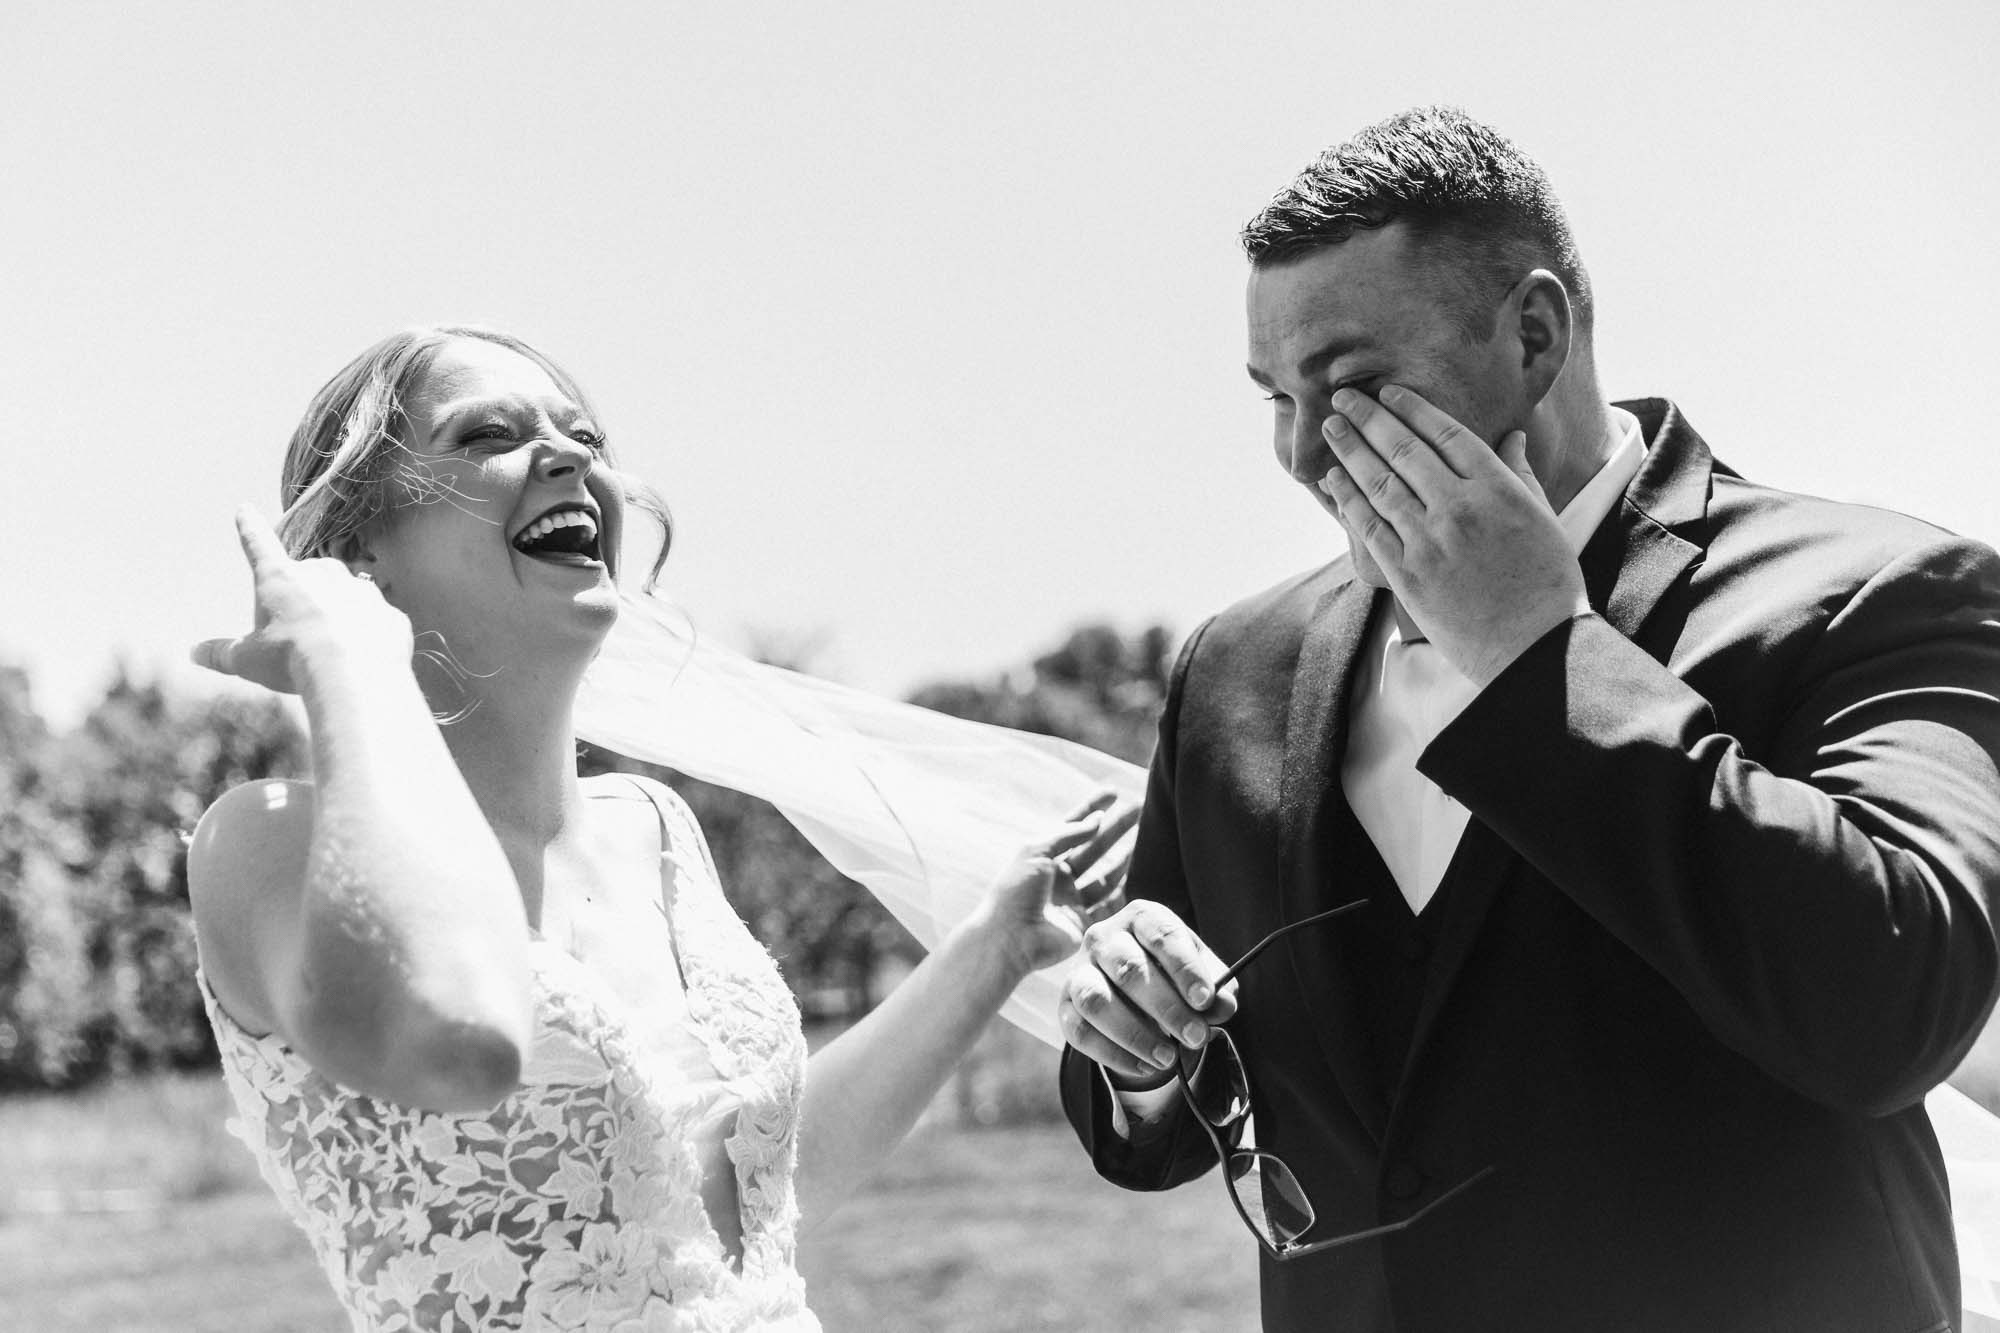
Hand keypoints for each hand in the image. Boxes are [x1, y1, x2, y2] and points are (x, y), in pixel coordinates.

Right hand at [191, 506, 411, 694]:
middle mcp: (323, 574)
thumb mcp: (248, 659)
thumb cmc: (292, 660)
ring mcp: (360, 590)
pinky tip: (361, 660)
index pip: (258, 545)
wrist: (355, 671)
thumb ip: (222, 653)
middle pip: (308, 577)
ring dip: (339, 616)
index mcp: (280, 577)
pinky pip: (375, 623)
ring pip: (346, 597)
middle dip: (304, 599)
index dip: (249, 529)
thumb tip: (194, 653)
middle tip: (299, 637)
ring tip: (331, 650)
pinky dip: (368, 637)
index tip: (245, 509)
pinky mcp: (388, 613)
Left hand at [968, 790, 1139, 980]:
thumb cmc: (1016, 891)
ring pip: (1105, 875)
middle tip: (1140, 810)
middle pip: (1094, 848)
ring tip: (1147, 840)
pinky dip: (1123, 890)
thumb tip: (1097, 819)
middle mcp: (1058, 878)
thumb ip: (1069, 834)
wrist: (1010, 938)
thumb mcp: (1037, 851)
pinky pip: (1108, 904)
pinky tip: (1140, 874)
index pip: (1072, 827)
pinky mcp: (1083, 924)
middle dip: (1116, 829)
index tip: (1114, 792)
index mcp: (1042, 857)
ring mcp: (1072, 901)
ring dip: (1124, 857)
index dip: (1092, 808)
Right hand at [1057, 899, 1237, 1085]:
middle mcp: (1104, 937)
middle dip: (1166, 1008)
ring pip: (1096, 1001)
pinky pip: (1080, 1032)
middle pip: (1129, 970)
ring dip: (1134, 1034)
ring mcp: (1079, 970)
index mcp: (1141, 917)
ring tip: (1167, 1058)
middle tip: (1195, 1037)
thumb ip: (1214, 988)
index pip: (1162, 936)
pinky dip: (1113, 1054)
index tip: (1205, 1000)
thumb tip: (1222, 1006)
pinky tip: (1143, 1067)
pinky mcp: (1064, 1005)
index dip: (1185, 968)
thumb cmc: (1170, 974)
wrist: (1130, 989)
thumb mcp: (1197, 974)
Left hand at [1317, 385, 1589, 685]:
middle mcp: (1461, 507)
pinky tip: (1333, 479)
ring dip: (1351, 451)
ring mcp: (1431, 541)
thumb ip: (1520, 474)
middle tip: (1343, 397)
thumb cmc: (1548, 584)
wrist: (1535, 648)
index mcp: (1498, 488)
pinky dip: (1348, 499)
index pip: (1446, 433)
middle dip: (1369, 419)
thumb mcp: (1544, 518)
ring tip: (1331, 427)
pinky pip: (1370, 527)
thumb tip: (1513, 434)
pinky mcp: (1408, 574)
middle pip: (1404, 450)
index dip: (1412, 409)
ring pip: (1380, 484)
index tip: (1388, 393)